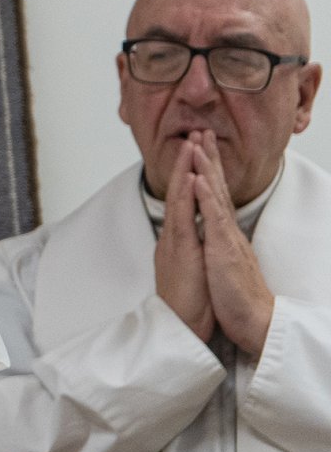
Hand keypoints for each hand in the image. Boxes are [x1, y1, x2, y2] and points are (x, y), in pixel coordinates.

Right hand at [154, 133, 214, 341]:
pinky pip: (183, 217)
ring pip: (179, 198)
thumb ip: (189, 250)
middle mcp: (173, 236)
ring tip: (190, 144)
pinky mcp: (180, 250)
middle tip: (192, 135)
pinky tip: (190, 177)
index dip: (188, 175)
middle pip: (179, 192)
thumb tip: (192, 236)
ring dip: (184, 169)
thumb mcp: (189, 270)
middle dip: (185, 163)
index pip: (184, 200)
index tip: (195, 152)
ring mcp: (175, 241)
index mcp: (178, 240)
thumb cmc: (188, 305)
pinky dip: (186, 195)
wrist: (178, 328)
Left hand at [189, 130, 275, 356]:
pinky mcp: (224, 249)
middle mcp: (228, 230)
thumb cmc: (236, 296)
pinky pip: (213, 218)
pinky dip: (205, 196)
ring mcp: (227, 238)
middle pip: (217, 186)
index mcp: (224, 233)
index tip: (200, 147)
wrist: (254, 321)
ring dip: (206, 168)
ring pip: (215, 195)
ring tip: (198, 143)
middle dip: (208, 157)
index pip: (215, 194)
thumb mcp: (223, 262)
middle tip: (201, 130)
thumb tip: (211, 231)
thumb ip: (218, 243)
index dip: (208, 170)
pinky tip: (199, 178)